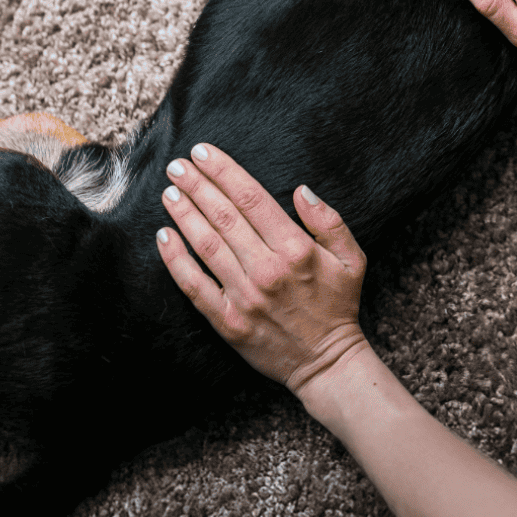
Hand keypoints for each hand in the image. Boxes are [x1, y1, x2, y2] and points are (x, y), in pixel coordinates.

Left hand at [156, 145, 369, 396]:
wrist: (327, 363)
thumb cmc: (338, 306)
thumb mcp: (352, 259)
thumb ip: (329, 221)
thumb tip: (301, 190)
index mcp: (296, 249)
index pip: (252, 198)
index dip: (224, 171)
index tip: (203, 153)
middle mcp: (267, 269)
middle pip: (224, 216)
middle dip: (197, 185)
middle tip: (177, 165)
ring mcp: (245, 296)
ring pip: (207, 245)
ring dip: (184, 215)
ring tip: (169, 192)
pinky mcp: (228, 321)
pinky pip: (195, 286)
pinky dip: (176, 260)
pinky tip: (164, 237)